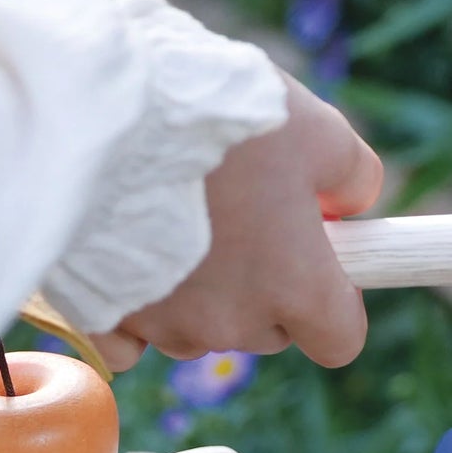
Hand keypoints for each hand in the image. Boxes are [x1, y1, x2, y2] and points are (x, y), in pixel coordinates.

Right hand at [90, 71, 381, 371]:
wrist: (100, 112)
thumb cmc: (218, 118)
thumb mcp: (313, 126)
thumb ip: (351, 174)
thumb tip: (350, 202)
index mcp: (295, 288)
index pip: (340, 340)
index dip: (334, 301)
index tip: (319, 259)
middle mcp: (233, 324)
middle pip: (265, 330)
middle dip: (262, 286)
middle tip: (238, 213)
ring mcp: (164, 328)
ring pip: (197, 327)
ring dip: (196, 291)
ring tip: (172, 213)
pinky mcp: (102, 321)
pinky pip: (130, 337)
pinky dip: (134, 304)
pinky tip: (126, 250)